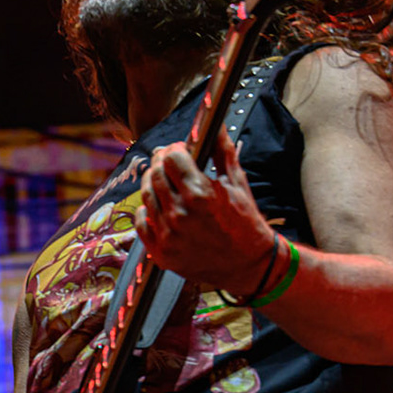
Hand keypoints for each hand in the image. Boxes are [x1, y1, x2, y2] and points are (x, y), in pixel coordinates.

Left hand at [134, 128, 277, 292]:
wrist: (251, 265)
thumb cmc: (246, 224)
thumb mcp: (237, 184)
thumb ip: (222, 152)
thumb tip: (215, 126)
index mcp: (201, 195)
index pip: (171, 159)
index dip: (174, 150)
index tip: (178, 149)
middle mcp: (181, 215)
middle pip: (155, 175)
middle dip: (160, 163)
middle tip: (167, 161)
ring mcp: (169, 235)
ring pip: (146, 196)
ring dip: (152, 184)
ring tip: (164, 182)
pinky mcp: (161, 252)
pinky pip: (141, 222)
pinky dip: (146, 211)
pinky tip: (158, 207)